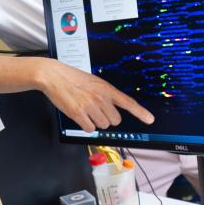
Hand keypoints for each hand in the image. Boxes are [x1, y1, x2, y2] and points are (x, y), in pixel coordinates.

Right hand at [35, 59, 153, 132]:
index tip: (150, 120)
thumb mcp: (94, 82)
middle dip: (106, 118)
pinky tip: (80, 115)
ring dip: (95, 122)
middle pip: (115, 120)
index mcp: (106, 88)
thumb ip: (105, 95)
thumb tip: (112, 110)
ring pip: (102, 125)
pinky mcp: (78, 113)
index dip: (140, 112)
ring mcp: (90, 106)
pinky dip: (86, 125)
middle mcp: (101, 98)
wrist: (54, 76)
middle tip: (96, 110)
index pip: (128, 102)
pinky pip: (90, 128)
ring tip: (85, 109)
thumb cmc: (72, 78)